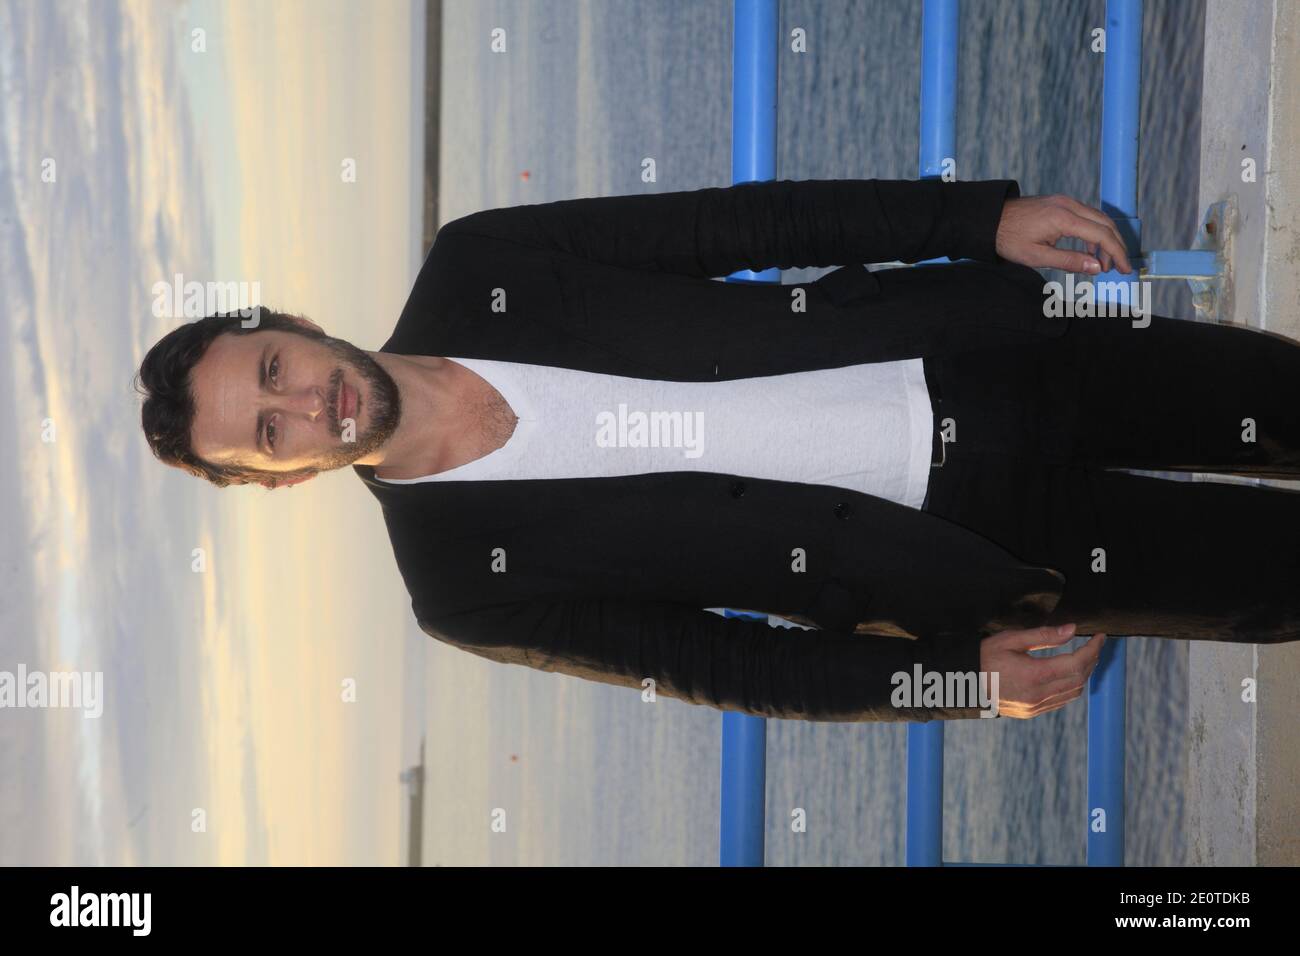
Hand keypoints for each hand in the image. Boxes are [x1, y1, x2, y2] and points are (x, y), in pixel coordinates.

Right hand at [979, 623, 1106, 717]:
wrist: (963, 683)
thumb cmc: (984, 656)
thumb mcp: (1011, 639)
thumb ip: (1044, 635)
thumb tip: (1072, 630)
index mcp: (1034, 674)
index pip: (1077, 663)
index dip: (1093, 649)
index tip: (1100, 637)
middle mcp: (1038, 695)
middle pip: (1079, 679)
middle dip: (1092, 660)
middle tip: (1095, 644)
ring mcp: (1035, 706)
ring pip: (1073, 692)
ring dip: (1084, 674)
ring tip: (1085, 657)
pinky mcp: (1031, 712)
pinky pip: (1061, 700)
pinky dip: (1071, 685)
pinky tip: (1068, 673)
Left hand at [995, 194, 1133, 274]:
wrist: (990, 219)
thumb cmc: (1008, 239)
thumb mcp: (1036, 257)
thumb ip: (1069, 261)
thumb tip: (1097, 267)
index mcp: (1063, 218)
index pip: (1102, 235)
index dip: (1117, 253)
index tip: (1124, 269)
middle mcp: (1068, 205)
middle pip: (1105, 224)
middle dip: (1116, 246)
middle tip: (1119, 268)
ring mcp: (1065, 201)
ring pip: (1097, 219)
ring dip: (1105, 240)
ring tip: (1103, 263)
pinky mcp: (1060, 203)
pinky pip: (1086, 216)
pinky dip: (1093, 232)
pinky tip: (1089, 250)